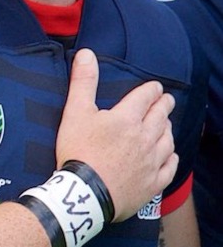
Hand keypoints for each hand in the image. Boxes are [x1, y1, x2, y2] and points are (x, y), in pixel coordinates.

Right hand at [54, 49, 176, 219]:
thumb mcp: (74, 113)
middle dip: (165, 105)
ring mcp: (152, 161)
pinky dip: (171, 157)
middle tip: (166, 101)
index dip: (151, 89)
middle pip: (162, 116)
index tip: (154, 87)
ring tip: (165, 125)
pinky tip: (168, 154)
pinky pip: (170, 166)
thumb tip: (87, 54)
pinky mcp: (153, 182)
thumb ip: (83, 82)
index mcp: (128, 118)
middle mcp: (146, 137)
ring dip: (168, 129)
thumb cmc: (77, 151)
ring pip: (168, 139)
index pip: (147, 96)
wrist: (84, 193)